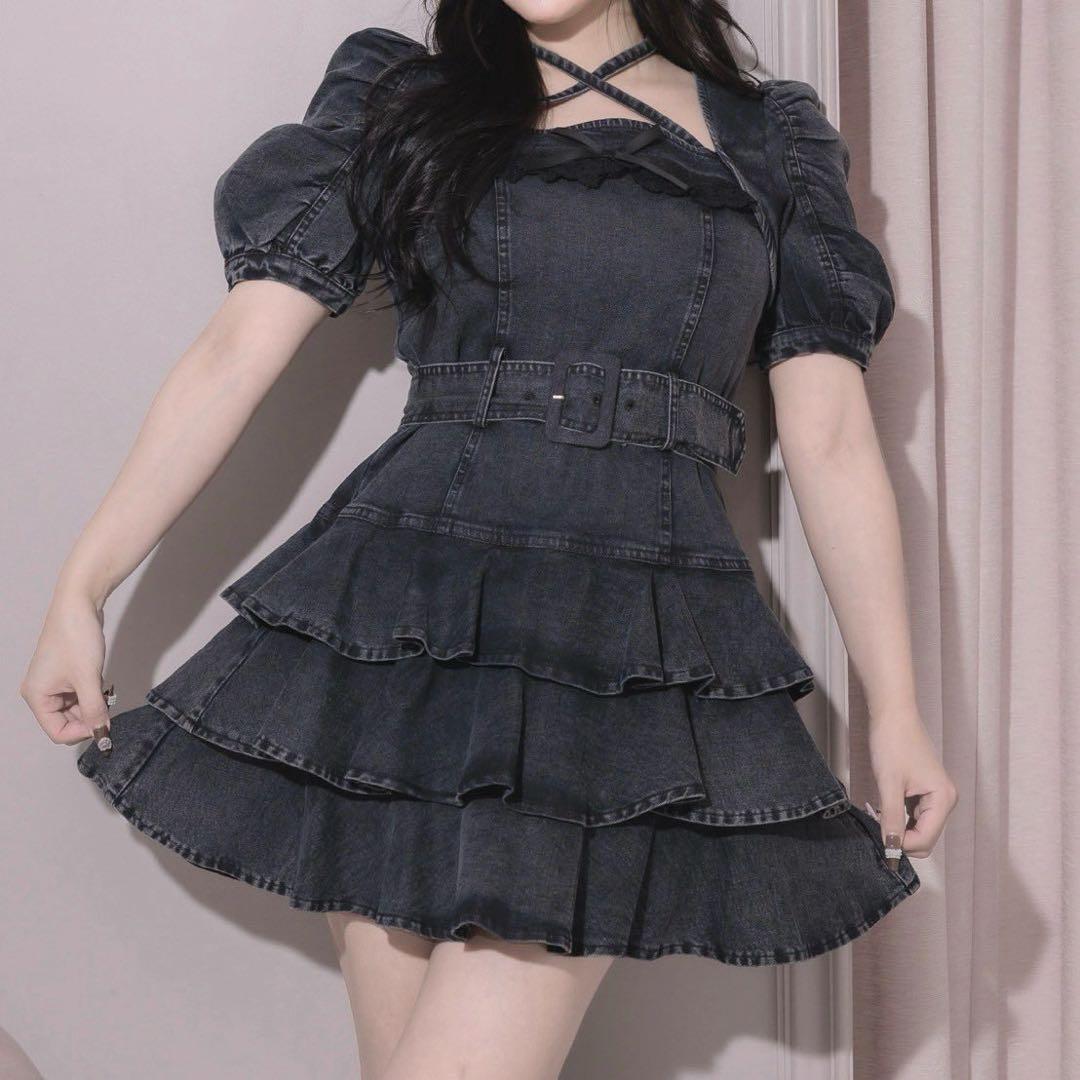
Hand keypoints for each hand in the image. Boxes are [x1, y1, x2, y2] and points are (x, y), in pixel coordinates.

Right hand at [20, 590, 110, 745]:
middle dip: (90, 718)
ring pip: (76, 709)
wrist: (79, 605)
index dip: (82, 732)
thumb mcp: (88, 678)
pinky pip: (80, 695)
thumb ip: (95, 709)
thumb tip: (101, 733)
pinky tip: (103, 684)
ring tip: (106, 692)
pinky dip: (93, 695)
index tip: (103, 725)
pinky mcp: (67, 674)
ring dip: (94, 706)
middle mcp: (42, 692)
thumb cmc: (76, 637)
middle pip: (67, 722)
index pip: (58, 732)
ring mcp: (54, 683)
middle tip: (109, 707)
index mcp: (37, 696)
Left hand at [867, 707, 957, 860]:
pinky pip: (914, 816)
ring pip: (919, 828)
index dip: (902, 844)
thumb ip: (891, 819)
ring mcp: (936, 796)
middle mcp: (945, 800)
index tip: (879, 838)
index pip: (926, 839)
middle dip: (901, 838)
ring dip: (898, 827)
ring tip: (877, 812)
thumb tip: (891, 847)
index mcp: (943, 799)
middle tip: (876, 824)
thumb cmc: (893, 743)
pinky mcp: (925, 791)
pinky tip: (883, 806)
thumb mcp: (889, 784)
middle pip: (925, 838)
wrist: (893, 714)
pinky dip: (899, 817)